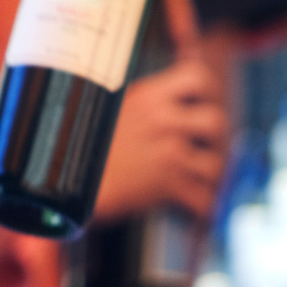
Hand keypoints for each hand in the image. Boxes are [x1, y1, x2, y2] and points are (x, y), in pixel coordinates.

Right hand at [94, 57, 230, 223]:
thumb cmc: (87, 149)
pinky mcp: (167, 186)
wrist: (70, 186)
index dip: (206, 93)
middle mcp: (163, 121)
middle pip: (216, 121)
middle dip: (214, 140)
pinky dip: (201, 209)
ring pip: (216, 165)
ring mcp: (168, 154)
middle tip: (202, 151)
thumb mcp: (113, 108)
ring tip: (195, 183)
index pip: (198, 77)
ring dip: (208, 178)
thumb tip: (162, 90)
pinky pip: (204, 200)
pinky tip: (191, 210)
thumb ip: (144, 101)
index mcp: (150, 97)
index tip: (200, 107)